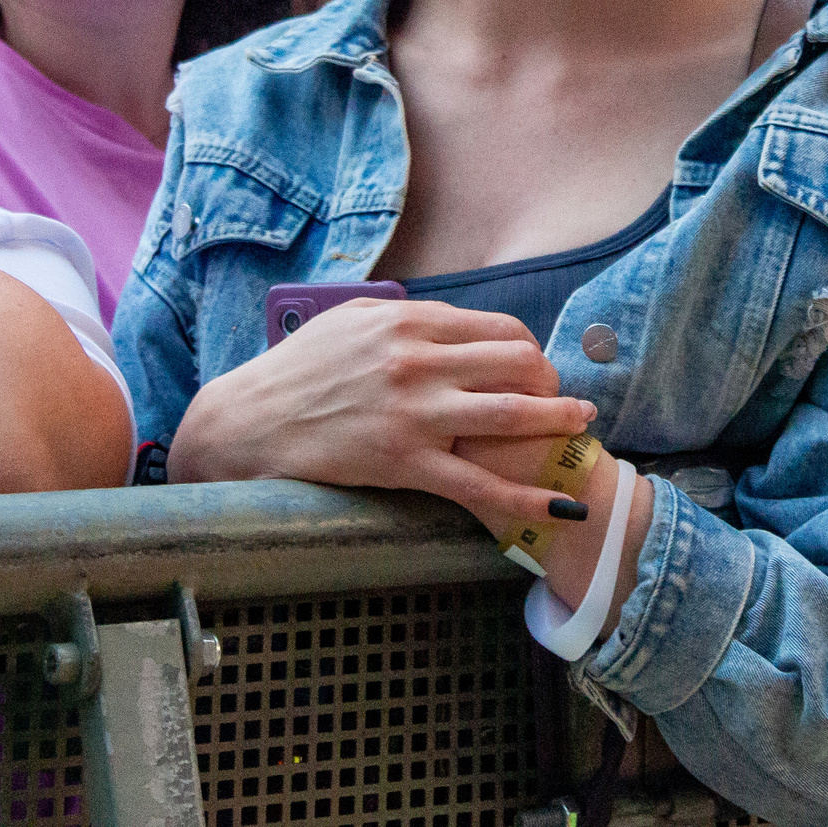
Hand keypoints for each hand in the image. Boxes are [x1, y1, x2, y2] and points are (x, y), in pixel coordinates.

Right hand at [169, 299, 597, 532]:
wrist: (246, 424)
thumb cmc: (295, 372)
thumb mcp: (349, 322)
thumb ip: (403, 319)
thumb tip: (445, 322)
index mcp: (408, 322)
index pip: (500, 329)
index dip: (533, 351)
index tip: (540, 371)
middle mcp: (417, 361)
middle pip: (520, 362)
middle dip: (553, 384)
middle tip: (563, 404)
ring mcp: (414, 414)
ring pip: (513, 414)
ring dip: (559, 424)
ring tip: (581, 433)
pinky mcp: (404, 464)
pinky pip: (482, 486)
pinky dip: (529, 500)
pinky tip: (560, 509)